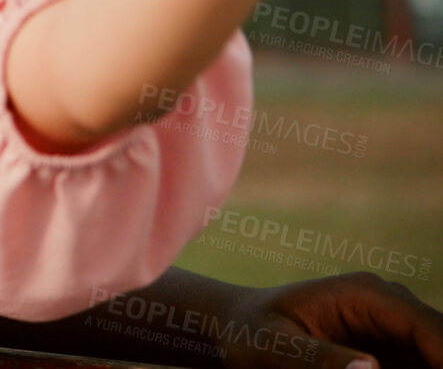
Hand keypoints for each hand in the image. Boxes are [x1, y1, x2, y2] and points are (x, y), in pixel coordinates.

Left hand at [221, 272, 442, 367]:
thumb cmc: (247, 332)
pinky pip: (417, 362)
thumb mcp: (271, 348)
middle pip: (438, 343)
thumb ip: (317, 359)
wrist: (234, 326)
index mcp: (364, 295)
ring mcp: (393, 327)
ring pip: (431, 355)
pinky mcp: (391, 348)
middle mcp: (389, 306)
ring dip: (427, 367)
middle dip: (439, 365)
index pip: (429, 328)